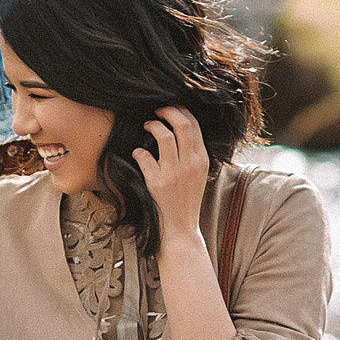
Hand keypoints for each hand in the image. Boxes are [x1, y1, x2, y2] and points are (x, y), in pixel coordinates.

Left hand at [132, 108, 210, 249]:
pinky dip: (138, 151)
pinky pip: (144, 156)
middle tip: (157, 111)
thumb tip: (179, 130)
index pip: (194, 124)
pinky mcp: (157, 183)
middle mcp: (190, 164)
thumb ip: (193, 154)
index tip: (169, 109)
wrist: (181, 229)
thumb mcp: (198, 175)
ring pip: (163, 135)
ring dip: (152, 125)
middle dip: (167, 111)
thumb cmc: (187, 201)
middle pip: (181, 123)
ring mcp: (174, 173)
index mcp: (202, 159)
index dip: (180, 111)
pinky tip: (138, 154)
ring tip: (146, 126)